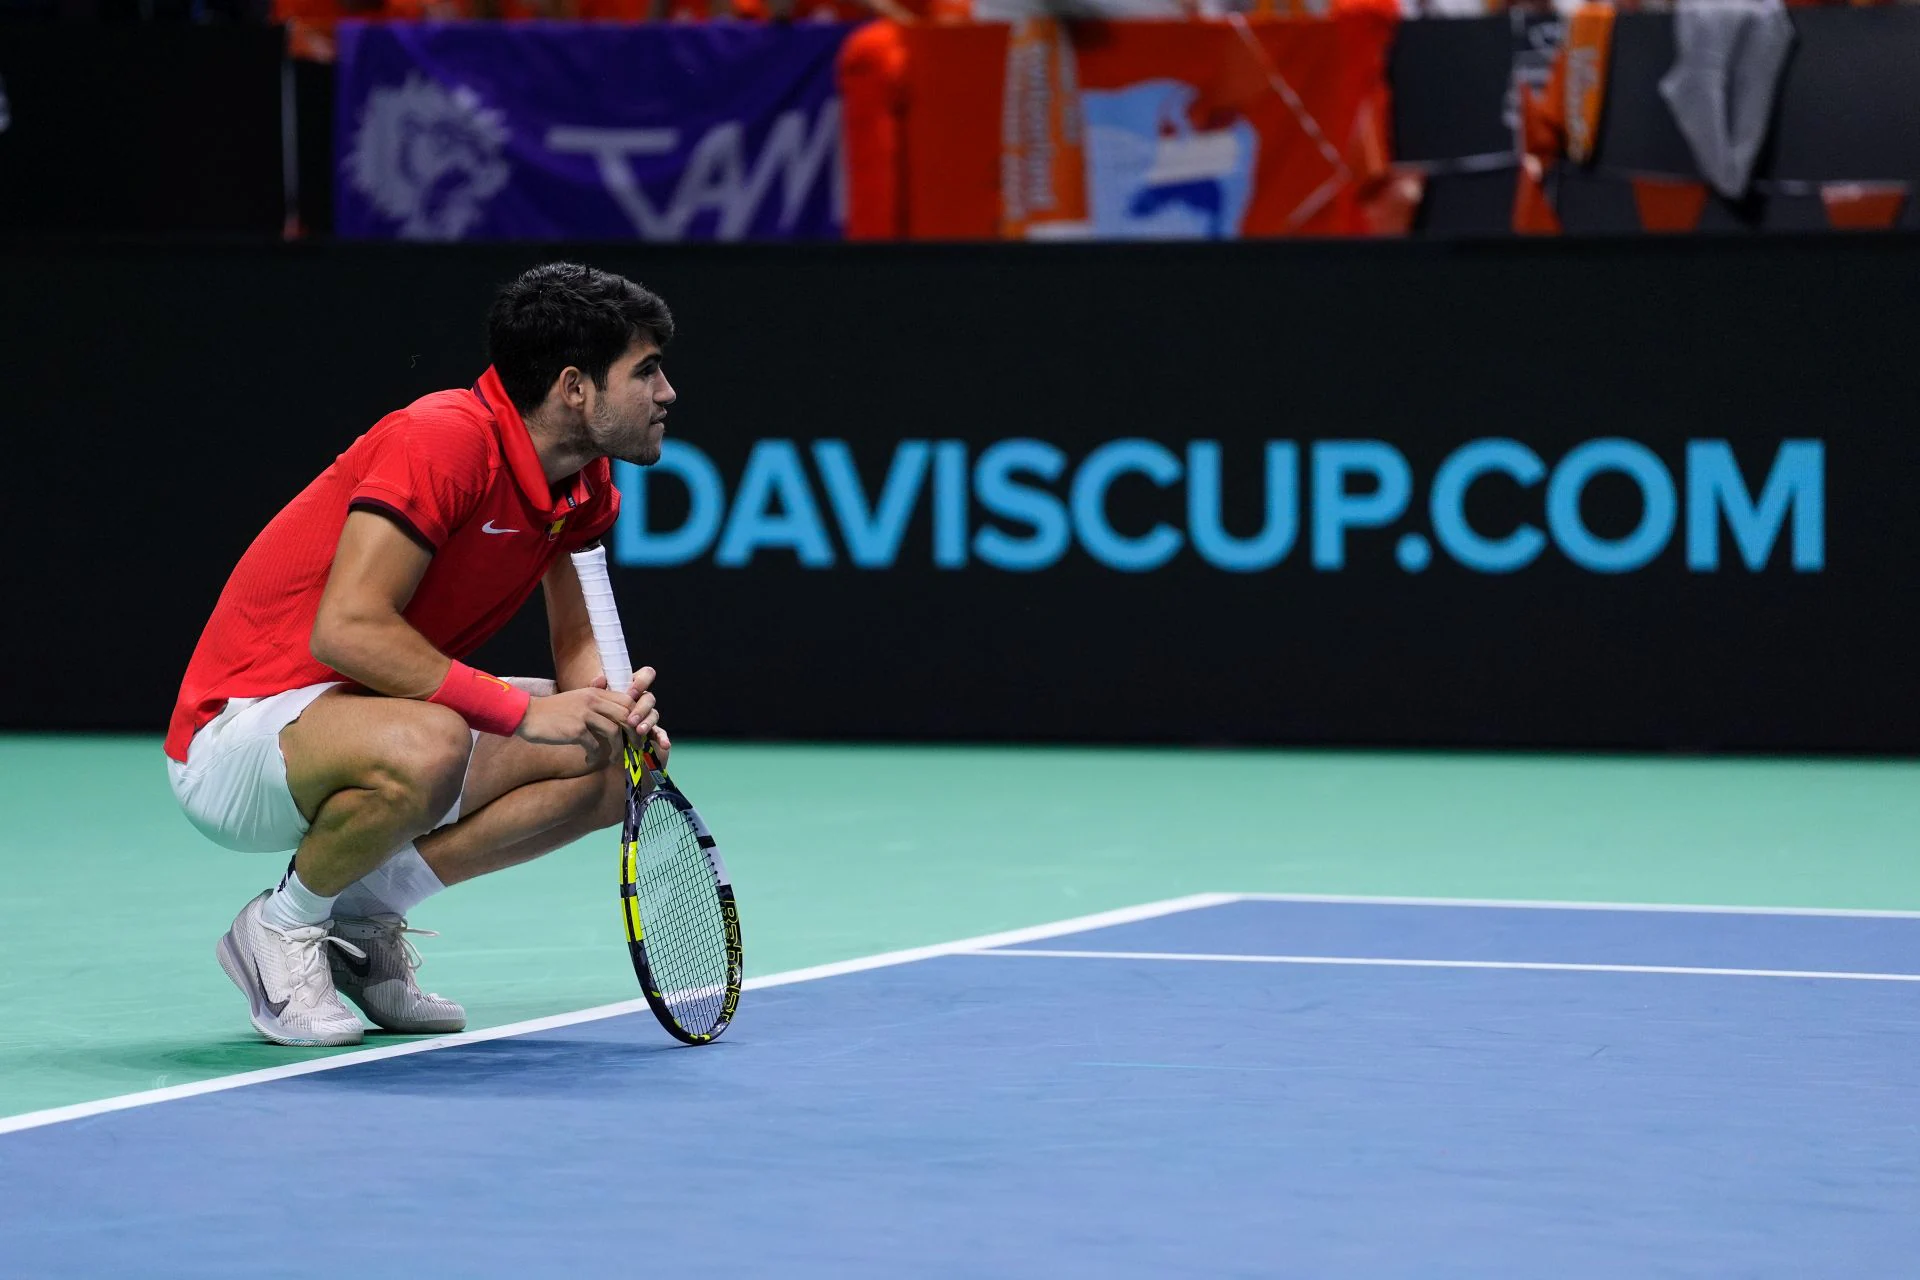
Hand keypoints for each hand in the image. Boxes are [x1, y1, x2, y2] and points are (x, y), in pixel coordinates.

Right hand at [517, 685, 634, 766]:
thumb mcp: (576, 700)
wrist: (526, 714)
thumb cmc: (552, 711)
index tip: (637, 731)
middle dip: (634, 733)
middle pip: (626, 715)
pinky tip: (590, 760)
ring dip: (617, 748)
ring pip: (613, 731)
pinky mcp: (576, 729)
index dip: (637, 716)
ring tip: (612, 758)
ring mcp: (584, 714)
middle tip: (635, 747)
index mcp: (595, 692)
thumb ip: (595, 704)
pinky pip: (595, 745)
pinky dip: (596, 755)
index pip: (627, 700)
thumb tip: (615, 720)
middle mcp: (592, 700)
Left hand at [589, 667, 663, 743]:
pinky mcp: (652, 733)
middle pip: (649, 698)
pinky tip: (664, 744)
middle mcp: (643, 700)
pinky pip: (660, 734)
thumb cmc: (598, 713)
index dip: (642, 682)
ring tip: (639, 731)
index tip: (631, 693)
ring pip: (654, 715)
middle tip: (630, 720)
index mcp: (633, 688)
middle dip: (641, 709)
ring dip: (647, 723)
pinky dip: (663, 739)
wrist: (600, 736)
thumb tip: (601, 679)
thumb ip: (597, 689)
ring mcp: (648, 716)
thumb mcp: (596, 700)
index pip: (646, 675)